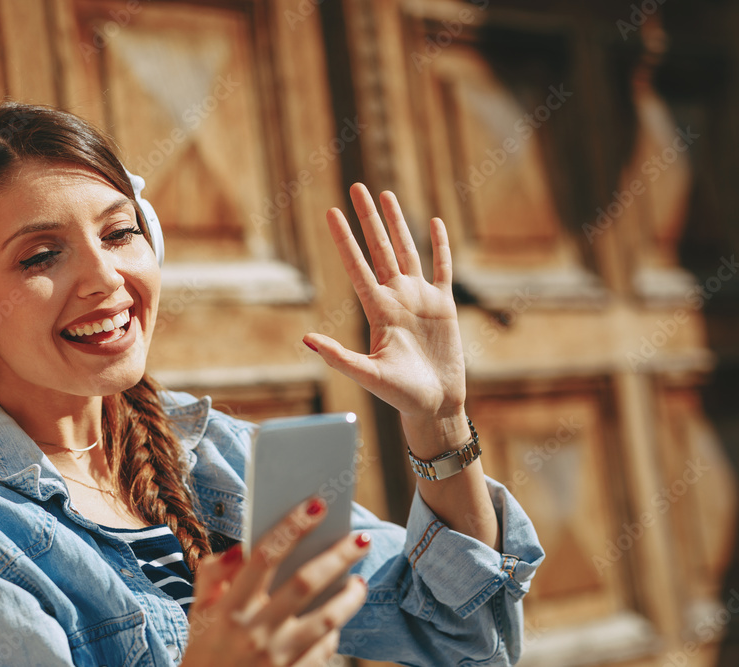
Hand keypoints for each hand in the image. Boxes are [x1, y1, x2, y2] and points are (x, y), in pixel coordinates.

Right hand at [182, 498, 369, 666]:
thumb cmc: (204, 647)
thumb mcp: (198, 609)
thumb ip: (213, 572)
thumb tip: (242, 547)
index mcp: (229, 606)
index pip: (264, 556)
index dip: (292, 526)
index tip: (317, 505)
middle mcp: (254, 630)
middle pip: (305, 583)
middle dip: (338, 555)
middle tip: (361, 537)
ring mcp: (275, 658)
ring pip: (326, 620)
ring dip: (349, 598)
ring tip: (360, 582)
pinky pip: (323, 651)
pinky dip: (334, 633)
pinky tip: (339, 620)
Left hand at [303, 184, 466, 444]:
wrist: (434, 406)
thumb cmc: (399, 395)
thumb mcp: (367, 376)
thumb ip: (338, 357)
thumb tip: (306, 340)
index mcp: (377, 311)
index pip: (357, 266)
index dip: (344, 239)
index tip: (330, 212)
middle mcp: (396, 298)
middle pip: (380, 248)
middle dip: (368, 218)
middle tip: (355, 187)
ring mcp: (420, 299)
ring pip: (407, 250)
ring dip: (397, 223)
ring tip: (386, 194)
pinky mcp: (444, 305)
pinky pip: (442, 268)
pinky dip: (439, 245)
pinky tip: (434, 222)